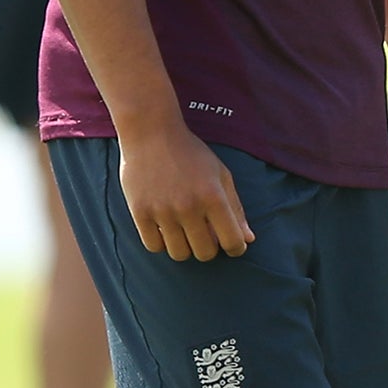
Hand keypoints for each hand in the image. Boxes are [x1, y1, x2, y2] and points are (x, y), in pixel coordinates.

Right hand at [117, 122, 254, 260]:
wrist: (152, 134)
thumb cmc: (191, 154)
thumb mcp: (220, 174)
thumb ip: (236, 208)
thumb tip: (248, 240)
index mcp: (213, 196)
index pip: (232, 240)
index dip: (236, 248)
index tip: (234, 246)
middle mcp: (189, 206)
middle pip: (205, 253)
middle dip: (210, 248)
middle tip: (206, 234)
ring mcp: (163, 211)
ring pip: (179, 254)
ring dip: (186, 247)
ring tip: (185, 230)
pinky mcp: (140, 213)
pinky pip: (154, 247)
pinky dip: (162, 242)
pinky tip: (166, 228)